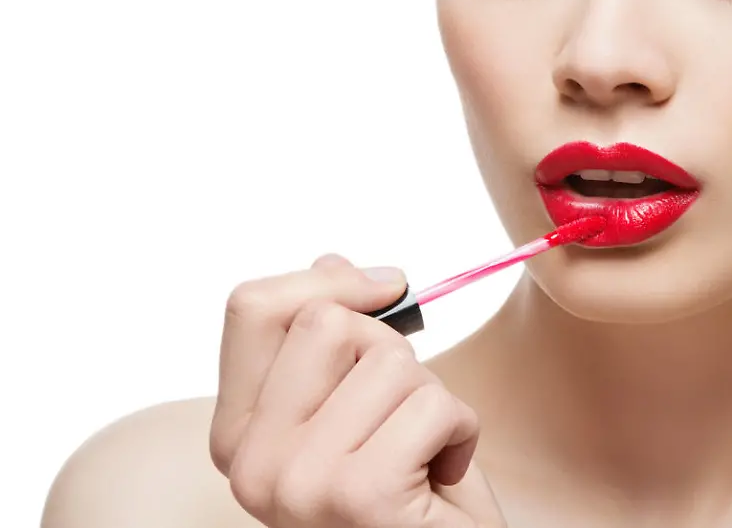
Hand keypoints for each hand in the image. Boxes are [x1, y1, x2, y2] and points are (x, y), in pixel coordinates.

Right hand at [209, 254, 506, 527]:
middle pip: (328, 322)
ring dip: (433, 398)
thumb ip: (333, 347)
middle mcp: (250, 460)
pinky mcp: (355, 493)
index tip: (387, 286)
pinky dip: (462, 431)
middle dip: (393, 352)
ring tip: (424, 455)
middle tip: (404, 414)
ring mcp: (296, 480)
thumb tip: (330, 262)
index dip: (328, 281)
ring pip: (391, 360)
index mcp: (238, 434)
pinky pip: (433, 403)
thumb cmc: (409, 499)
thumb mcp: (363, 412)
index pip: (253, 308)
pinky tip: (443, 476)